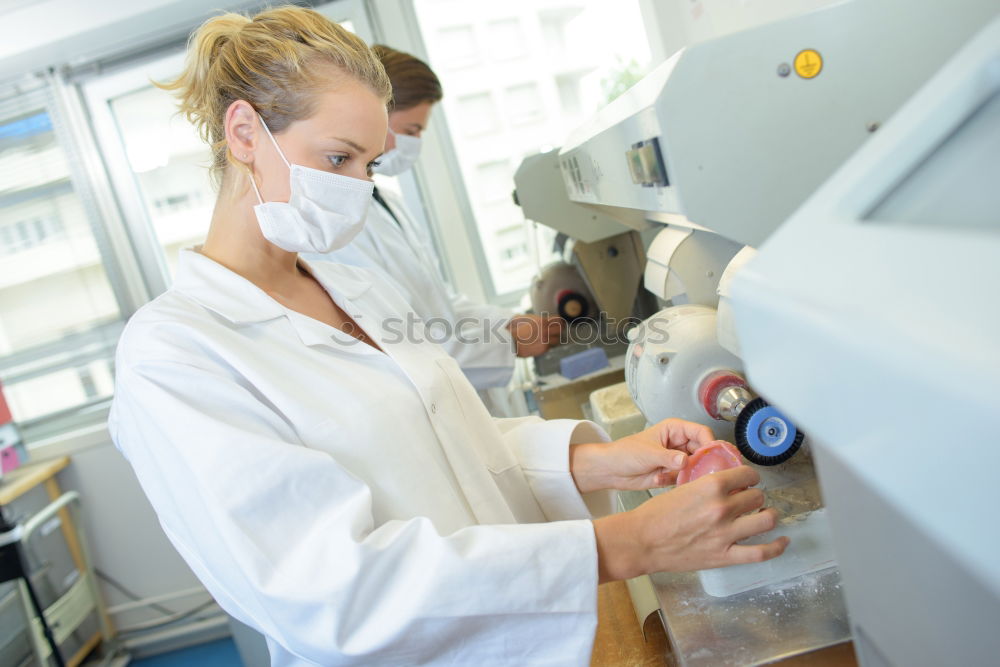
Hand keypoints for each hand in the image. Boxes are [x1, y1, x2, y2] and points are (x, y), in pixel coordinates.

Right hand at [509, 315, 563, 356]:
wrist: (508, 341)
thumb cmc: (513, 328)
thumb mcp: (525, 317)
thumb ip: (537, 318)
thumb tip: (544, 319)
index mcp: (542, 321)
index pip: (559, 320)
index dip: (560, 321)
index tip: (561, 322)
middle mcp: (546, 331)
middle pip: (561, 329)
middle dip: (560, 329)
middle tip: (558, 330)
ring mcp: (545, 341)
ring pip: (557, 340)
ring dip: (555, 338)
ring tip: (550, 338)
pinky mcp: (543, 349)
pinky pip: (550, 346)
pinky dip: (548, 345)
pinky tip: (542, 343)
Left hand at [570, 419, 715, 492]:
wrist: (611, 471)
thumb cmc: (624, 453)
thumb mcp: (648, 453)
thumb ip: (668, 457)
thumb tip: (685, 461)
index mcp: (675, 429)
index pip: (701, 432)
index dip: (710, 444)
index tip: (713, 458)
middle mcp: (679, 443)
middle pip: (703, 451)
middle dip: (702, 463)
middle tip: (701, 474)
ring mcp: (677, 459)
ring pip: (696, 467)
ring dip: (689, 475)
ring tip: (674, 478)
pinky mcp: (673, 474)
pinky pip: (685, 479)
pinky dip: (676, 482)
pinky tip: (660, 480)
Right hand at [593, 466, 788, 581]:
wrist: (642, 541)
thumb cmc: (655, 515)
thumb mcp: (682, 488)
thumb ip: (707, 487)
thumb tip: (725, 486)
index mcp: (711, 487)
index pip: (746, 475)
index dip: (750, 476)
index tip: (748, 480)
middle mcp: (722, 508)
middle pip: (757, 496)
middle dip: (755, 495)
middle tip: (750, 499)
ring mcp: (726, 533)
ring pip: (766, 519)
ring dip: (768, 514)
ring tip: (766, 514)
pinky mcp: (725, 556)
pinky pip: (760, 552)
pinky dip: (777, 547)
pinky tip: (782, 541)